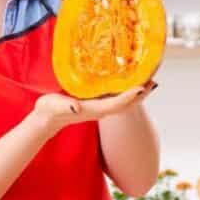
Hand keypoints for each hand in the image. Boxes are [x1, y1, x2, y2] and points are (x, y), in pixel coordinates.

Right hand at [32, 81, 156, 136]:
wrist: (46, 119)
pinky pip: (117, 97)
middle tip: (154, 81)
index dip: (130, 96)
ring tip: (148, 79)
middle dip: (140, 94)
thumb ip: (64, 105)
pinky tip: (130, 80)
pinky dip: (127, 90)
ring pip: (124, 100)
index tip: (142, 87)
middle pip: (126, 103)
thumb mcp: (53, 105)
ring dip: (137, 92)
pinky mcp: (97, 102)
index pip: (117, 104)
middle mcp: (100, 109)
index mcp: (93, 109)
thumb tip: (76, 107)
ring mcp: (100, 107)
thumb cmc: (49, 111)